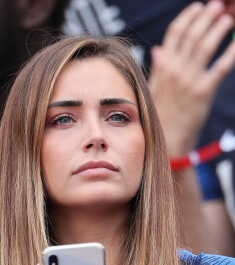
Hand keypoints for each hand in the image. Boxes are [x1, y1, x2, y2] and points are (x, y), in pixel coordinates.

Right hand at [149, 1, 234, 156]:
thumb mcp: (152, 89)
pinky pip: (221, 67)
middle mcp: (174, 70)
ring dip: (218, 29)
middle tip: (217, 6)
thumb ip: (157, 68)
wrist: (168, 138)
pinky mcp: (204, 91)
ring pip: (205, 46)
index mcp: (162, 68)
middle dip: (206, 17)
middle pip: (191, 35)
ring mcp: (189, 80)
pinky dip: (231, 53)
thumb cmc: (160, 114)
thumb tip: (158, 49)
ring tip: (227, 19)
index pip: (174, 34)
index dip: (187, 17)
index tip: (197, 7)